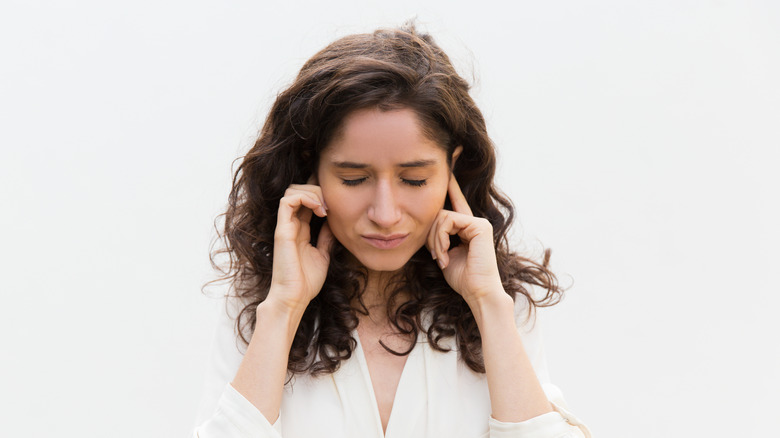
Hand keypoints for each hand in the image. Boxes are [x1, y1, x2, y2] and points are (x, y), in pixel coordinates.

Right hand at [267, 177, 333, 312]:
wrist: (294, 298)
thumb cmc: (306, 282)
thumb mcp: (322, 255)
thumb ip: (326, 238)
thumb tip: (333, 224)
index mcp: (299, 230)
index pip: (304, 200)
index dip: (318, 193)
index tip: (335, 200)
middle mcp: (290, 225)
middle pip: (297, 190)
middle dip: (316, 188)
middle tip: (331, 203)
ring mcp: (285, 226)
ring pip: (291, 191)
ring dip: (311, 192)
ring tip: (325, 206)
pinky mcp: (282, 230)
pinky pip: (288, 201)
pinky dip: (305, 198)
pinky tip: (320, 210)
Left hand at [426, 174, 504, 305]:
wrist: (478, 293)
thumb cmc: (462, 279)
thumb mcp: (445, 254)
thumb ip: (438, 237)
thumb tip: (427, 225)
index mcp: (467, 228)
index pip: (455, 202)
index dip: (451, 185)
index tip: (450, 163)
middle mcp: (475, 222)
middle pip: (440, 213)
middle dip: (430, 234)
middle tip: (434, 255)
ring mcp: (479, 222)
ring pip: (442, 216)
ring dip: (434, 240)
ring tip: (440, 258)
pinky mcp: (479, 226)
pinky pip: (448, 221)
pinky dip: (440, 239)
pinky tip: (444, 255)